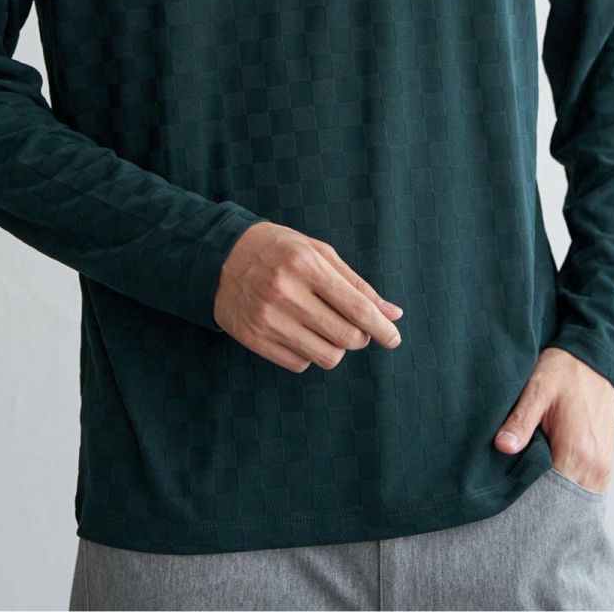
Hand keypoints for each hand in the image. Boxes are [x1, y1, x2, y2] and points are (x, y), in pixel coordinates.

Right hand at [213, 221, 404, 371]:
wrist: (220, 258)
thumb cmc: (278, 250)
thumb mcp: (317, 252)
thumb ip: (356, 284)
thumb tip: (393, 313)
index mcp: (305, 265)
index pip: (357, 308)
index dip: (382, 328)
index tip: (393, 337)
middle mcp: (286, 293)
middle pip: (346, 338)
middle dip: (360, 337)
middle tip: (356, 328)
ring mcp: (268, 319)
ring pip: (326, 356)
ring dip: (336, 348)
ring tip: (327, 329)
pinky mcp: (255, 339)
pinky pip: (300, 364)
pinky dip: (309, 353)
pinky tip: (300, 332)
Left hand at [492, 347, 613, 493]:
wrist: (596, 360)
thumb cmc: (565, 371)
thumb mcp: (537, 388)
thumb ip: (521, 420)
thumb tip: (502, 446)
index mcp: (577, 452)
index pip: (549, 493)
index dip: (526, 491)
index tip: (509, 485)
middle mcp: (595, 466)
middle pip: (562, 499)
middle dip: (538, 494)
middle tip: (515, 481)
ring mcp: (603, 467)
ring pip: (573, 495)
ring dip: (553, 489)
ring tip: (531, 474)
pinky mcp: (605, 464)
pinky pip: (583, 486)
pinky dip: (565, 482)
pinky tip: (548, 469)